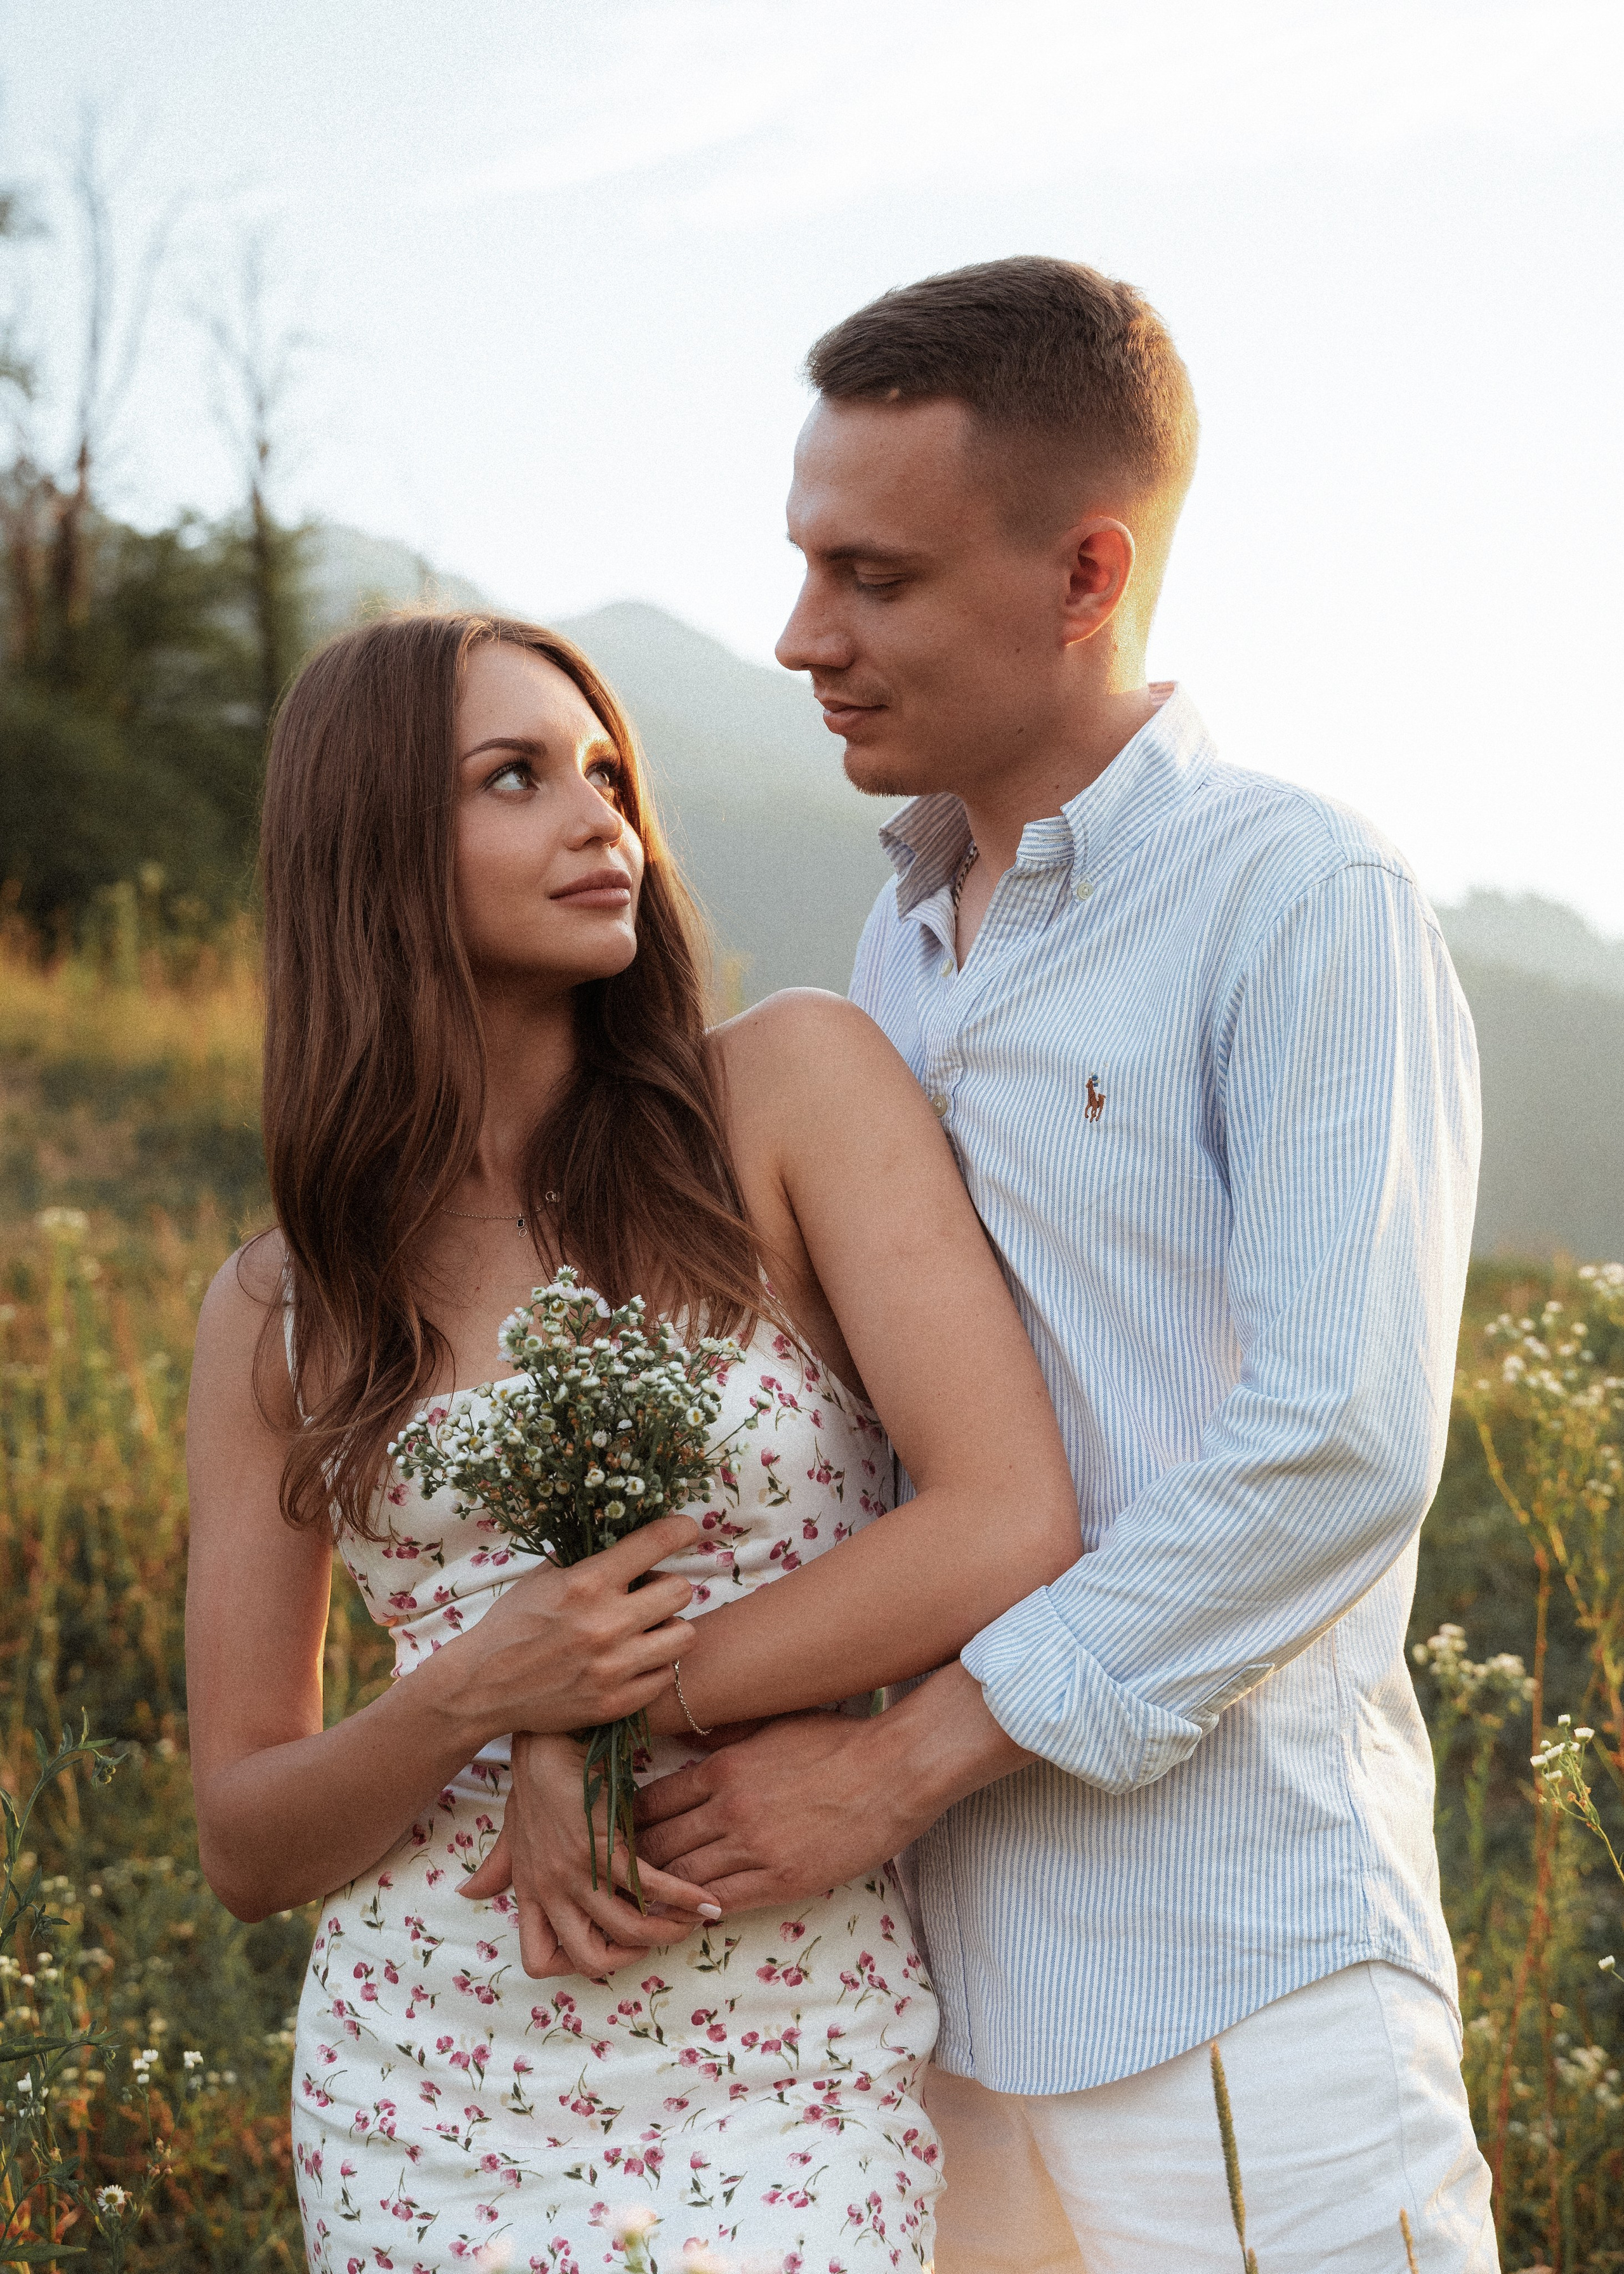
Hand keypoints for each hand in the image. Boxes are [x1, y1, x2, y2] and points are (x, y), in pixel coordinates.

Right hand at [448, 1514, 699, 1741]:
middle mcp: (607, 1623)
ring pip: (684, 1635)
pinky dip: (654, 1666)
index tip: (686, 1529)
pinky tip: (633, 1661)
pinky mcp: (616, 1702)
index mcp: (587, 1583)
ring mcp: (614, 1667)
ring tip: (646, 1630)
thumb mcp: (543, 1578)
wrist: (482, 1687)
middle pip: (681, 1591)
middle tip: (649, 1593)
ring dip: (668, 1628)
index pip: (656, 1543)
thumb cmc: (512, 1625)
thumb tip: (628, 1535)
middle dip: (668, 1586)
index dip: (680, 1529)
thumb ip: (588, 1560)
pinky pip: (665, 1677)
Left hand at [459, 1731, 722, 1979]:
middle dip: (629, 1958)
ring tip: (689, 1921)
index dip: (570, 1966)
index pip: (539, 1960)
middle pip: (589, 1959)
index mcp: (531, 1893)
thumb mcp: (511, 1833)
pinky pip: (652, 1889)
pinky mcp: (609, 1846)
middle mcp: (553, 1891)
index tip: (601, 1947)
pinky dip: (684, 1899)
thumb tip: (468, 1892)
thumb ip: (497, 1868)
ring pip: (627, 1930)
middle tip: (653, 1939)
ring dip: (665, 1932)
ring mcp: (580, 1872)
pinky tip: (705, 1901)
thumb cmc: (532, 1785)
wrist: (546, 1744)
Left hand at [633, 1711, 919, 1913]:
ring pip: (680, 1879)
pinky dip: (698, 1912)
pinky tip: (689, 1916)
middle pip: (656, 1844)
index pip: (649, 1803)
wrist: (894, 1770)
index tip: (621, 1835)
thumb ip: (727, 1737)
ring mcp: (752, 1847)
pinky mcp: (780, 1880)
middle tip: (621, 1878)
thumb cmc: (838, 1742)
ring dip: (660, 1893)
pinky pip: (721, 1902)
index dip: (627, 1824)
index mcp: (721, 1766)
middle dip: (634, 1863)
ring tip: (646, 1904)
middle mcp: (727, 1808)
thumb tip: (691, 1741)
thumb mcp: (773, 1725)